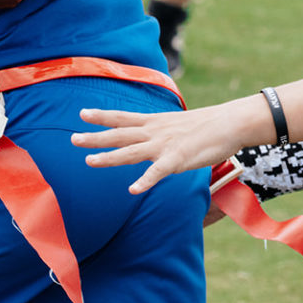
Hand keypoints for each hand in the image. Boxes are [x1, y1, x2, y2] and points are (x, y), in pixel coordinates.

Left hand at [72, 100, 256, 193]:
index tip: (82, 113)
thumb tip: (155, 140)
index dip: (102, 116)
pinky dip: (145, 180)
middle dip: (95, 137)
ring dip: (109, 157)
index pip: (123, 117)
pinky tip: (133, 189)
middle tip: (72, 138)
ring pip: (131, 151)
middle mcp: (154, 131)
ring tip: (89, 161)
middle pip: (119, 134)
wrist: (229, 123)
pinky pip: (158, 172)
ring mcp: (164, 145)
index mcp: (155, 122)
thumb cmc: (207, 125)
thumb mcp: (178, 124)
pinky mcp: (177, 159)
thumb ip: (163, 133)